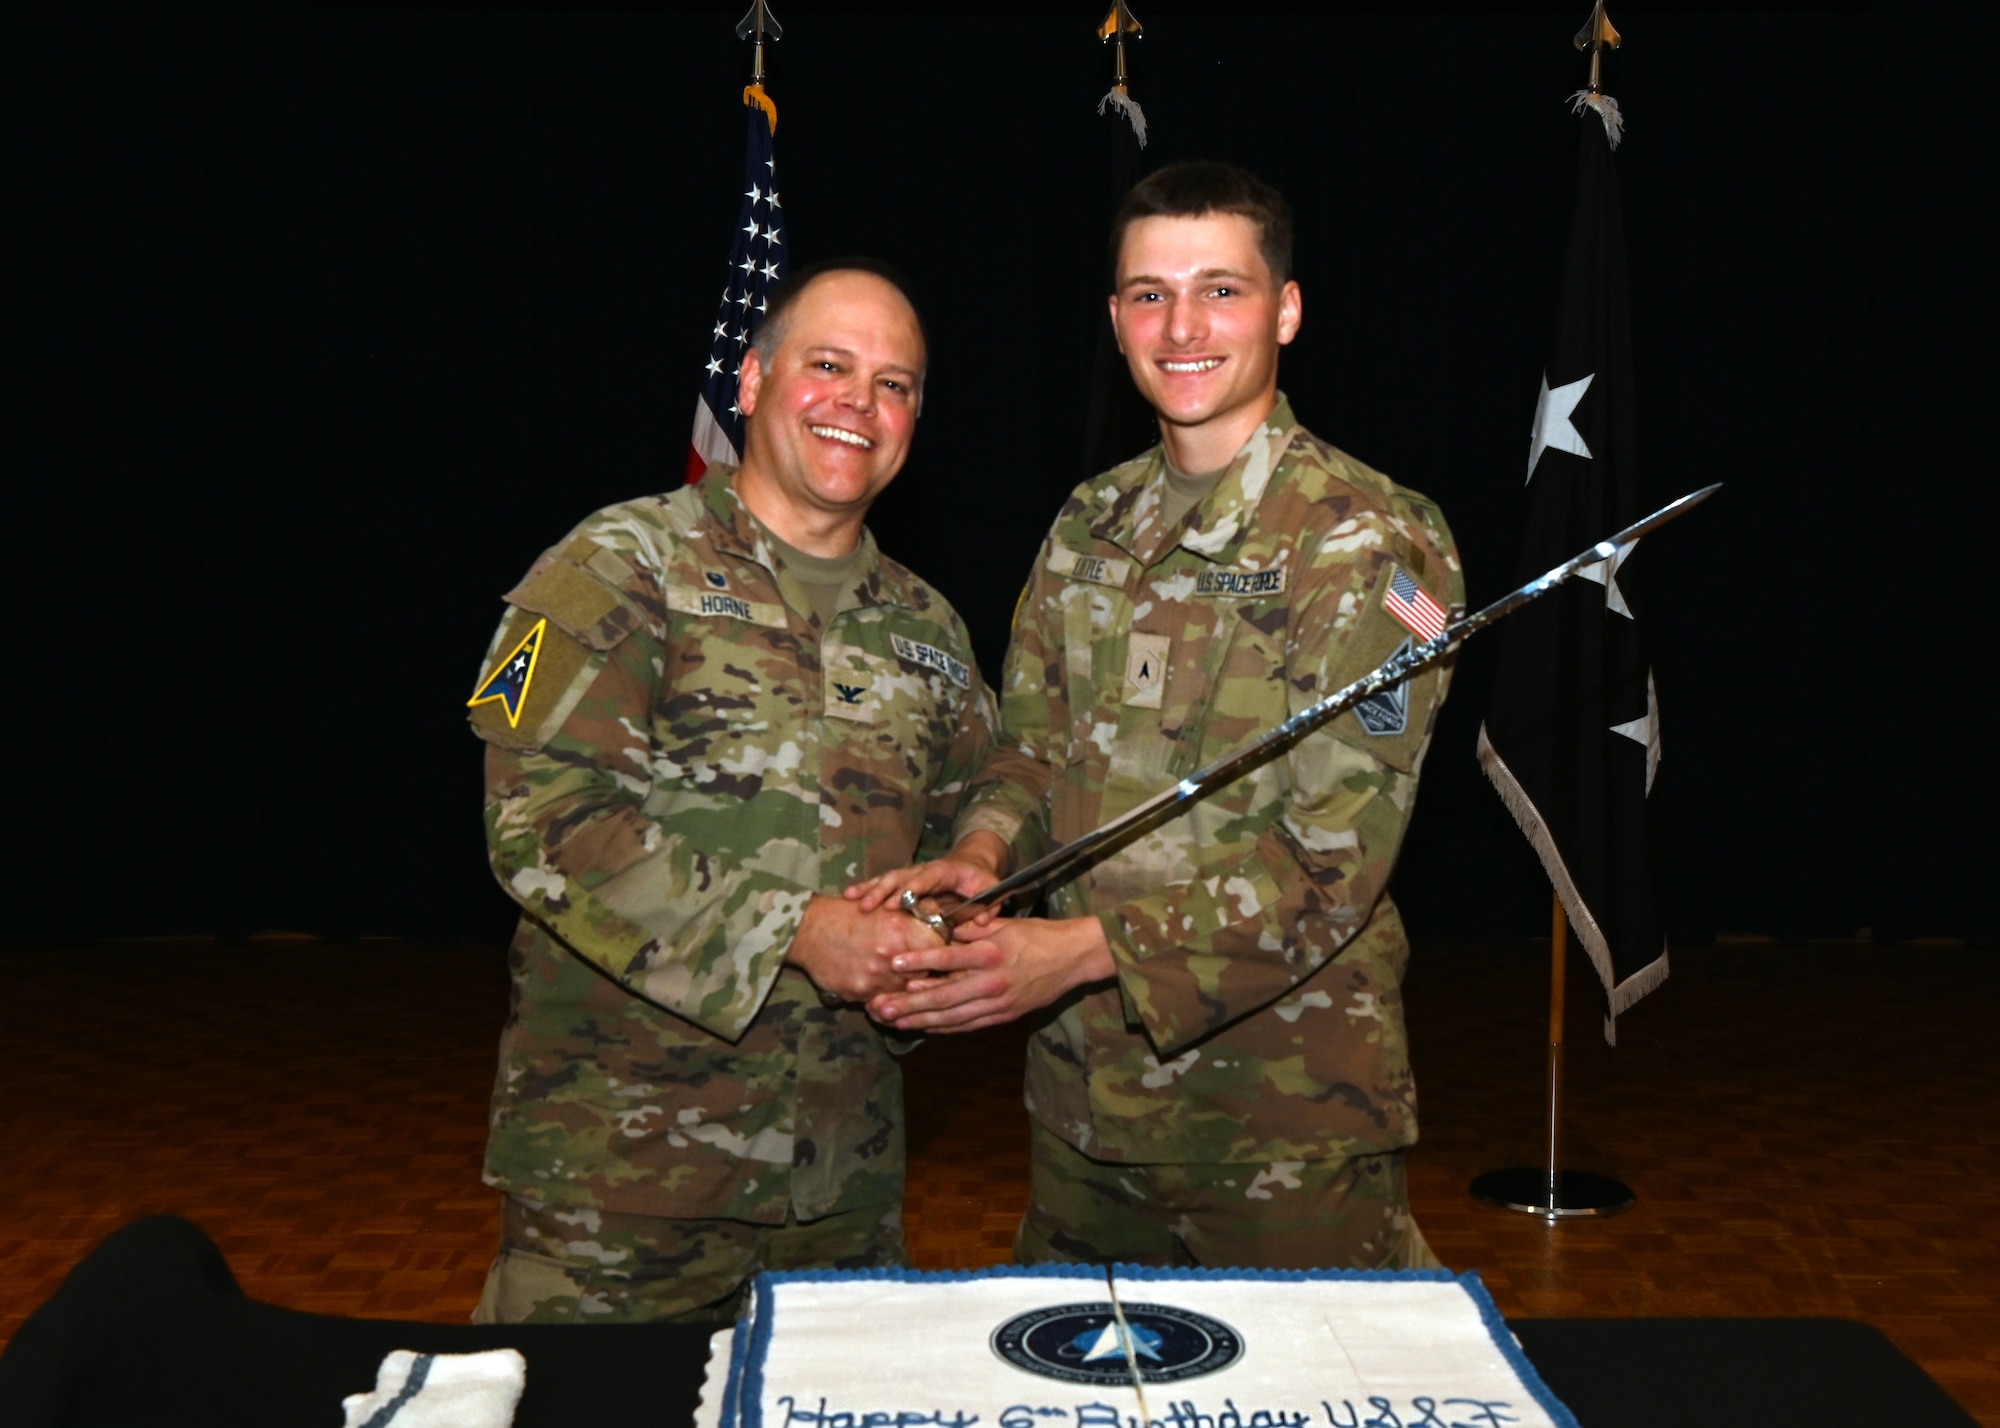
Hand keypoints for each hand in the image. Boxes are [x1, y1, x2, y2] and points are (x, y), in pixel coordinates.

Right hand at [784, 896, 946, 1003]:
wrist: (809, 930)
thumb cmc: (850, 914)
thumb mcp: (887, 906)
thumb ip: (920, 913)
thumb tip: (946, 918)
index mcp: (903, 931)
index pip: (941, 952)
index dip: (944, 955)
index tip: (945, 957)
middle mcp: (891, 958)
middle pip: (925, 977)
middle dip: (927, 975)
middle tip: (927, 973)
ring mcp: (875, 979)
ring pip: (904, 993)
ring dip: (904, 988)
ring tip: (900, 981)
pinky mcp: (859, 994)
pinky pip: (880, 1001)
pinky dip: (883, 996)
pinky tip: (879, 986)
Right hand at [844, 831, 1010, 917]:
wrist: (971, 863)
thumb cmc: (979, 878)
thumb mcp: (990, 888)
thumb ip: (989, 904)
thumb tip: (981, 921)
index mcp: (943, 871)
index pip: (925, 879)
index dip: (910, 890)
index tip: (896, 903)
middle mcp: (923, 870)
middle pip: (900, 877)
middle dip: (883, 891)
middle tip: (867, 907)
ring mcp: (911, 874)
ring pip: (887, 879)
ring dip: (869, 889)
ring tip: (851, 899)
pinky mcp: (903, 879)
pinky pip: (882, 882)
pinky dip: (865, 888)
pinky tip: (849, 896)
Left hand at [865, 915, 1115, 1033]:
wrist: (1073, 959)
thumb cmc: (1037, 935)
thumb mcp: (1002, 925)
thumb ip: (969, 929)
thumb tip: (938, 926)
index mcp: (990, 953)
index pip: (948, 958)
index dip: (919, 962)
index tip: (893, 965)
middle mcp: (992, 981)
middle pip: (943, 996)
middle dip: (909, 1004)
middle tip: (881, 1008)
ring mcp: (998, 1003)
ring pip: (952, 1017)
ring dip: (921, 1021)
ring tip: (894, 1022)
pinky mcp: (1004, 1016)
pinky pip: (968, 1025)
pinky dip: (944, 1027)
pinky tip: (924, 1027)